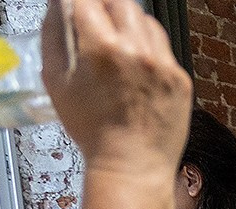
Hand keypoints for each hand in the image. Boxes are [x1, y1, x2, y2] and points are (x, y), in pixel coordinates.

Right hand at [43, 0, 190, 177]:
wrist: (132, 165)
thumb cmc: (93, 131)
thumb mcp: (56, 80)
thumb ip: (55, 36)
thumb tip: (59, 9)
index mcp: (102, 48)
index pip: (87, 1)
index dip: (78, 3)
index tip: (76, 8)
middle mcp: (137, 51)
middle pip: (120, 2)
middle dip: (103, 5)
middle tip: (95, 17)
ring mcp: (164, 65)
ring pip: (146, 21)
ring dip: (128, 22)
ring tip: (117, 42)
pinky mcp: (181, 79)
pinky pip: (164, 49)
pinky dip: (149, 48)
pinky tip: (137, 65)